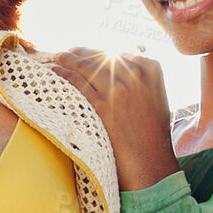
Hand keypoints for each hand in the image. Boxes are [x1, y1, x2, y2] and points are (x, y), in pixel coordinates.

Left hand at [52, 47, 178, 191]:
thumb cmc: (153, 133)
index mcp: (151, 70)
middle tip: (69, 52)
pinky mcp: (102, 104)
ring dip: (68, 59)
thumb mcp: (158, 97)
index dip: (101, 52)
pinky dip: (62, 73)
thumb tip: (129, 56)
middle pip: (101, 57)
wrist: (149, 161)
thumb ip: (146, 76)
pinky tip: (54, 71)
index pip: (120, 53)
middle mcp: (134, 76)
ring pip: (86, 66)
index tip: (89, 52)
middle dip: (82, 52)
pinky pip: (76, 81)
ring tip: (58, 57)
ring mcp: (117, 89)